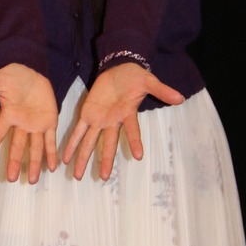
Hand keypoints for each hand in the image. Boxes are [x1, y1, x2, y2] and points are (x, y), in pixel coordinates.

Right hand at [0, 63, 57, 183]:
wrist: (33, 71)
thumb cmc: (14, 76)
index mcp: (9, 116)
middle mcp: (22, 125)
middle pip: (17, 146)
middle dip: (14, 162)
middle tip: (11, 179)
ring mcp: (36, 125)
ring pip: (35, 147)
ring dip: (34, 163)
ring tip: (32, 180)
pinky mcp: (50, 122)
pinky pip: (51, 140)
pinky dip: (52, 153)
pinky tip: (53, 167)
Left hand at [62, 62, 183, 180]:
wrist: (119, 67)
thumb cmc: (135, 77)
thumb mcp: (149, 81)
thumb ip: (162, 90)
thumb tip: (180, 98)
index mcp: (127, 114)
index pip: (133, 131)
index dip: (136, 142)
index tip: (139, 156)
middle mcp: (112, 122)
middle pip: (108, 144)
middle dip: (105, 160)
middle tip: (103, 178)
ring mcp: (99, 119)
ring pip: (89, 142)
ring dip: (83, 158)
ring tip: (76, 175)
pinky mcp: (87, 113)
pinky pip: (77, 130)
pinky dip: (71, 143)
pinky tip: (65, 158)